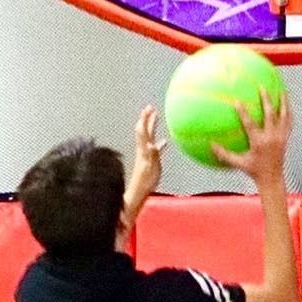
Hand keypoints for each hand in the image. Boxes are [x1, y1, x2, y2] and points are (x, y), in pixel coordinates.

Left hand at [124, 105, 163, 222]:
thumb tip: (153, 143)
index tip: (149, 108)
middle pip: (144, 130)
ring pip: (148, 137)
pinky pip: (154, 148)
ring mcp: (145, 155)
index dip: (145, 119)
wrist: (138, 193)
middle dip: (147, 118)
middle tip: (151, 108)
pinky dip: (158, 143)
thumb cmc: (145, 182)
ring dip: (151, 127)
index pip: (143, 130)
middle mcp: (143, 150)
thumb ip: (152, 155)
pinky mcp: (148, 161)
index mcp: (144, 149)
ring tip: (155, 118)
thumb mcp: (151, 168)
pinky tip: (163, 143)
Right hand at [211, 90, 290, 188]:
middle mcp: (271, 138)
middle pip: (270, 114)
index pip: (250, 124)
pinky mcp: (286, 138)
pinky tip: (286, 102)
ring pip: (284, 115)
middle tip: (261, 87)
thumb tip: (210, 145)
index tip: (237, 101)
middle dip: (266, 99)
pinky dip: (288, 110)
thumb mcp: (237, 163)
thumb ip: (223, 154)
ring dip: (282, 101)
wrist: (272, 178)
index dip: (243, 112)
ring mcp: (280, 137)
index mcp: (259, 143)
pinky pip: (289, 121)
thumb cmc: (253, 171)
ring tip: (281, 88)